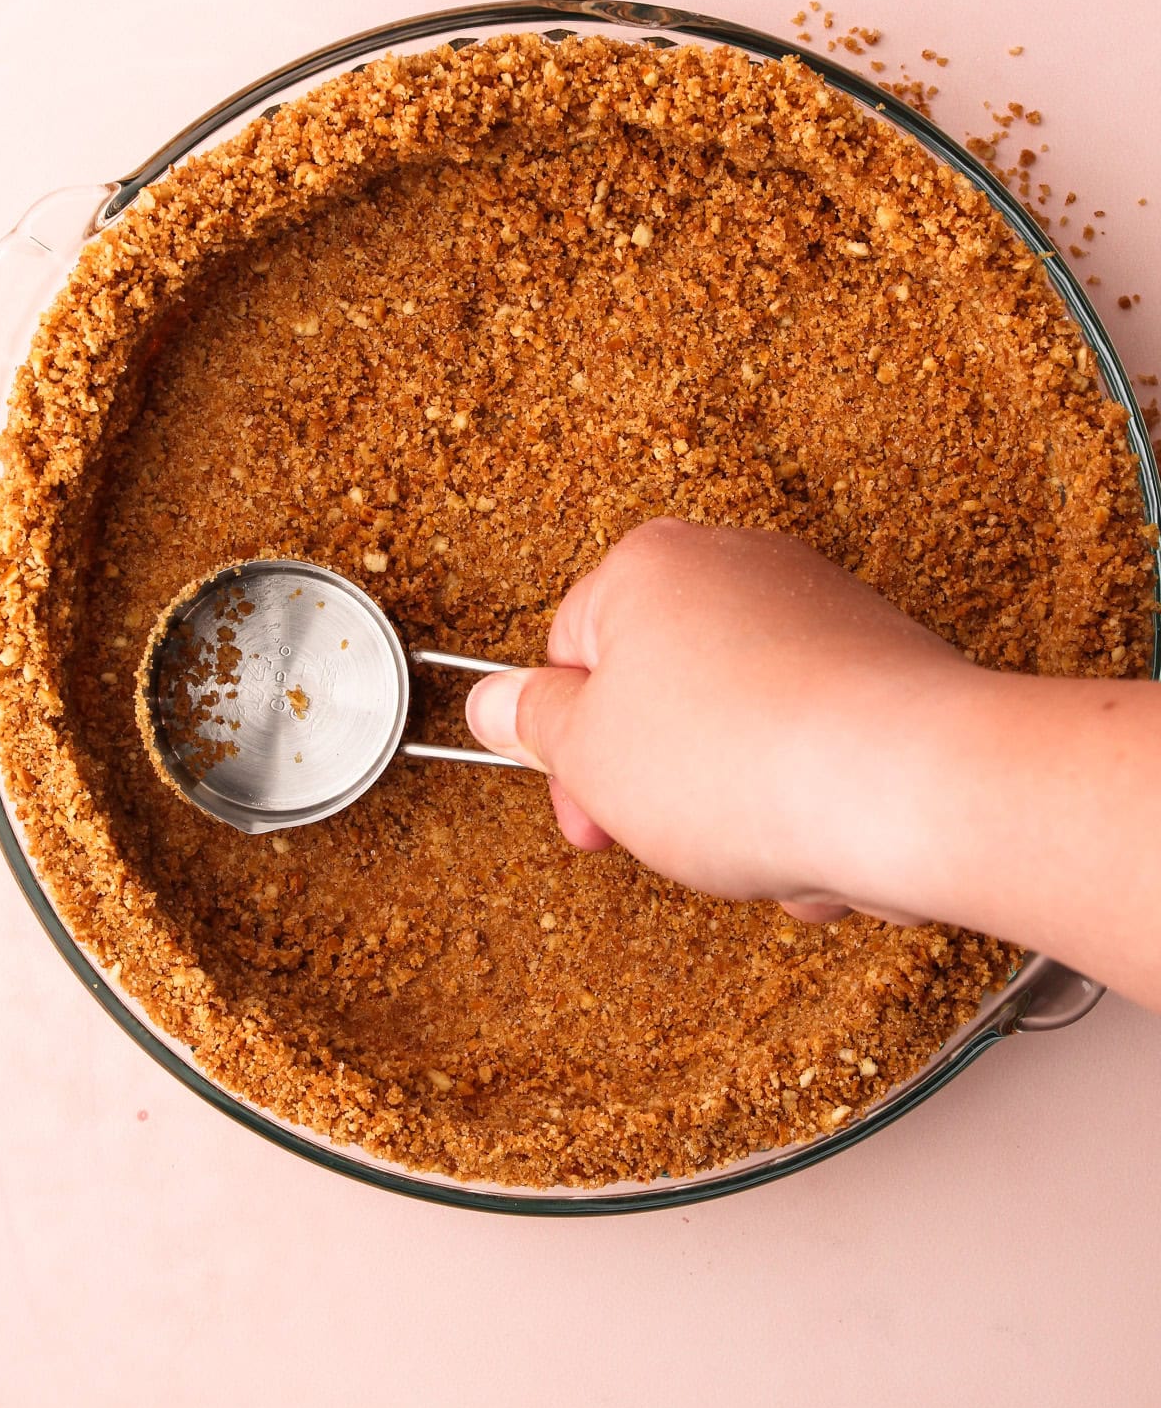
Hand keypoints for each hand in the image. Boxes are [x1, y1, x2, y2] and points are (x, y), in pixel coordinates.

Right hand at [465, 518, 968, 921]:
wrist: (914, 784)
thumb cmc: (746, 761)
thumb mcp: (591, 757)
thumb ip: (534, 726)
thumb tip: (493, 703)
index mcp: (650, 564)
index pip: (569, 653)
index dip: (568, 748)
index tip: (584, 806)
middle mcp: (738, 563)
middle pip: (660, 688)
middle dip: (658, 780)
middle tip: (661, 836)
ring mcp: (818, 607)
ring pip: (740, 726)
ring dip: (736, 801)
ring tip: (757, 842)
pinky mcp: (881, 660)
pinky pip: (812, 739)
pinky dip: (807, 793)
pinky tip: (818, 843)